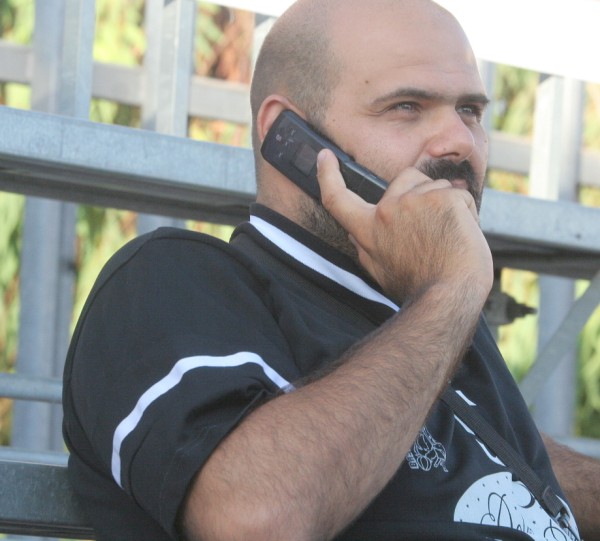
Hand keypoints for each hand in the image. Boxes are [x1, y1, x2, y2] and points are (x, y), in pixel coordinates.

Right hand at [316, 149, 492, 302]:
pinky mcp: (444, 198)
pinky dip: (467, 212)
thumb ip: (365, 246)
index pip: (338, 199)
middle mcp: (386, 211)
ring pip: (436, 185)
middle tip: (432, 227)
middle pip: (404, 179)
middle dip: (422, 193)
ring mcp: (416, 201)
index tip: (324, 156)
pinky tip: (464, 235)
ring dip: (447, 205)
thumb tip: (352, 233)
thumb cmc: (419, 287)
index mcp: (368, 230)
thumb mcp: (379, 269)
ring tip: (449, 237)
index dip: (328, 176)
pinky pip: (460, 194)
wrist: (450, 296)